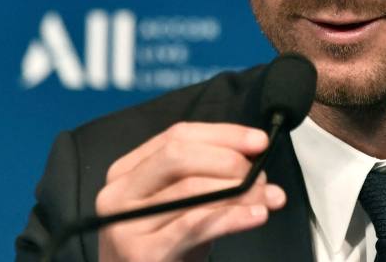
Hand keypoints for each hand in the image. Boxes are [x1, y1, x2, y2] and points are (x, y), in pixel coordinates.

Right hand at [96, 122, 285, 261]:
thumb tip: (255, 151)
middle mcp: (119, 193)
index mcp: (128, 171)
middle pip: (179, 156)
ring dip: (240, 190)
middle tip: (260, 176)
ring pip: (191, 190)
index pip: (177, 135)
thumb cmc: (169, 242)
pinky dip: (232, 216)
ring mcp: (126, 224)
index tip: (260, 141)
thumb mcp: (182, 202)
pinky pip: (195, 224)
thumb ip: (208, 173)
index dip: (224, 134)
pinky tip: (256, 215)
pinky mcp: (142, 254)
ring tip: (267, 198)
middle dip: (229, 161)